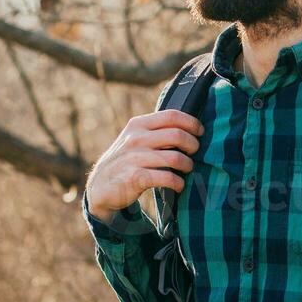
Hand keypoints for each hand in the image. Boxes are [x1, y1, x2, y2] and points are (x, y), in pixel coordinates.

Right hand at [85, 109, 203, 223]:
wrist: (101, 186)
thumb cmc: (127, 160)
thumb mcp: (135, 139)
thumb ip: (155, 131)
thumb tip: (188, 127)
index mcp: (138, 125)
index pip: (171, 116)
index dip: (191, 123)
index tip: (200, 132)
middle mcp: (136, 139)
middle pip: (177, 135)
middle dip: (193, 145)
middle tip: (194, 153)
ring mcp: (135, 158)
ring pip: (175, 157)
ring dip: (188, 165)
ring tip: (187, 169)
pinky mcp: (136, 178)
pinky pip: (167, 178)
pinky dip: (178, 183)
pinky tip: (179, 185)